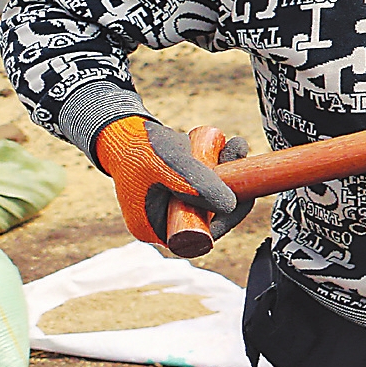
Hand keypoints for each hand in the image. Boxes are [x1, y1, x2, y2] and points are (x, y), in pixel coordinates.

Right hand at [94, 116, 250, 244]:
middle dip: (231, 188)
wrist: (120, 130)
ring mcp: (169, 204)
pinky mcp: (177, 186)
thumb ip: (197, 187)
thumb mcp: (170, 167)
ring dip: (228, 172)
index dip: (226, 220)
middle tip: (240, 157)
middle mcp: (163, 221)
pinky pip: (205, 182)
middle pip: (210, 214)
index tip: (245, 197)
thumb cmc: (139, 149)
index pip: (200, 236)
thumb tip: (231, 205)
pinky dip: (217, 165)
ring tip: (234, 145)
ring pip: (210, 195)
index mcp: (154, 228)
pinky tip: (225, 145)